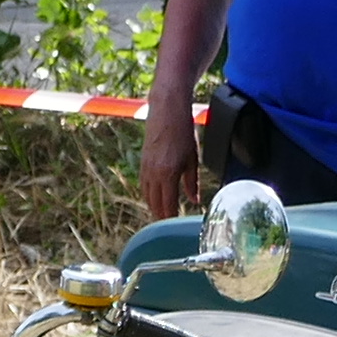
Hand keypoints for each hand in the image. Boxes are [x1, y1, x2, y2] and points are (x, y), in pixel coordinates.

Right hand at [135, 107, 203, 221]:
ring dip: (153, 206)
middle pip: (155, 203)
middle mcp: (154, 174)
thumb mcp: (192, 158)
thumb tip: (194, 200)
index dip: (171, 216)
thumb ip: (192, 182)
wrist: (166, 111)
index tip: (176, 225)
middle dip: (161, 215)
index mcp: (168, 174)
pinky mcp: (142, 162)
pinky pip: (143, 184)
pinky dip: (148, 194)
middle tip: (168, 225)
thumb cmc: (183, 132)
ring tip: (161, 214)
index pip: (168, 204)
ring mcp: (146, 168)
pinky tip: (153, 197)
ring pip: (147, 195)